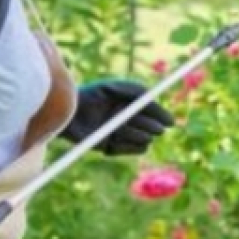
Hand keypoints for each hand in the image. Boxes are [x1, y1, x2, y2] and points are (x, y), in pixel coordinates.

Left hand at [59, 79, 174, 155]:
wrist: (68, 114)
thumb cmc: (92, 96)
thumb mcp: (118, 89)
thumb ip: (140, 94)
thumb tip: (159, 106)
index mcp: (131, 103)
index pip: (154, 112)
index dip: (162, 116)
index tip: (169, 122)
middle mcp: (129, 119)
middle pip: (154, 127)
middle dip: (151, 126)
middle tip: (144, 125)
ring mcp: (122, 134)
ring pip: (145, 139)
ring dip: (136, 134)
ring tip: (120, 129)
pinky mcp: (114, 147)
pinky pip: (135, 150)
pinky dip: (129, 146)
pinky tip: (115, 140)